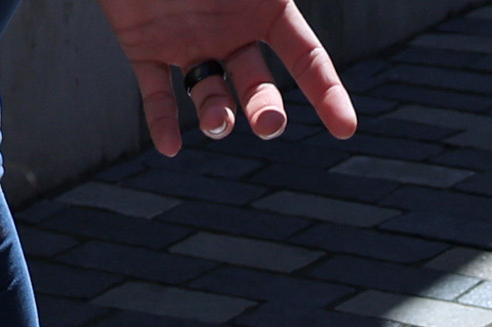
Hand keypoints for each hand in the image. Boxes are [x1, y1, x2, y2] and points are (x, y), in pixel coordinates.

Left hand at [94, 0, 358, 149]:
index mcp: (265, 6)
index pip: (306, 57)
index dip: (327, 92)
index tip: (345, 128)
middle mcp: (231, 31)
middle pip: (258, 86)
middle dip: (265, 110)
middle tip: (268, 124)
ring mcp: (190, 43)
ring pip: (211, 96)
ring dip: (219, 118)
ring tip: (218, 123)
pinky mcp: (146, 49)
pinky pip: (157, 95)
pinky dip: (161, 122)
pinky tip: (170, 147)